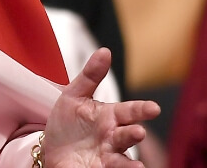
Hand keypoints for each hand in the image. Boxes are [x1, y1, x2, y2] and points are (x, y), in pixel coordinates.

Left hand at [42, 48, 159, 167]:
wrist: (52, 149)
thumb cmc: (68, 122)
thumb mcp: (74, 95)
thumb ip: (91, 75)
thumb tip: (105, 51)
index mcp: (110, 116)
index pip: (129, 111)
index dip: (141, 109)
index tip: (153, 108)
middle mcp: (113, 137)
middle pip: (128, 135)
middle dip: (134, 134)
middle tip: (138, 132)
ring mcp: (108, 156)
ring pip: (123, 159)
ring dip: (129, 162)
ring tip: (136, 165)